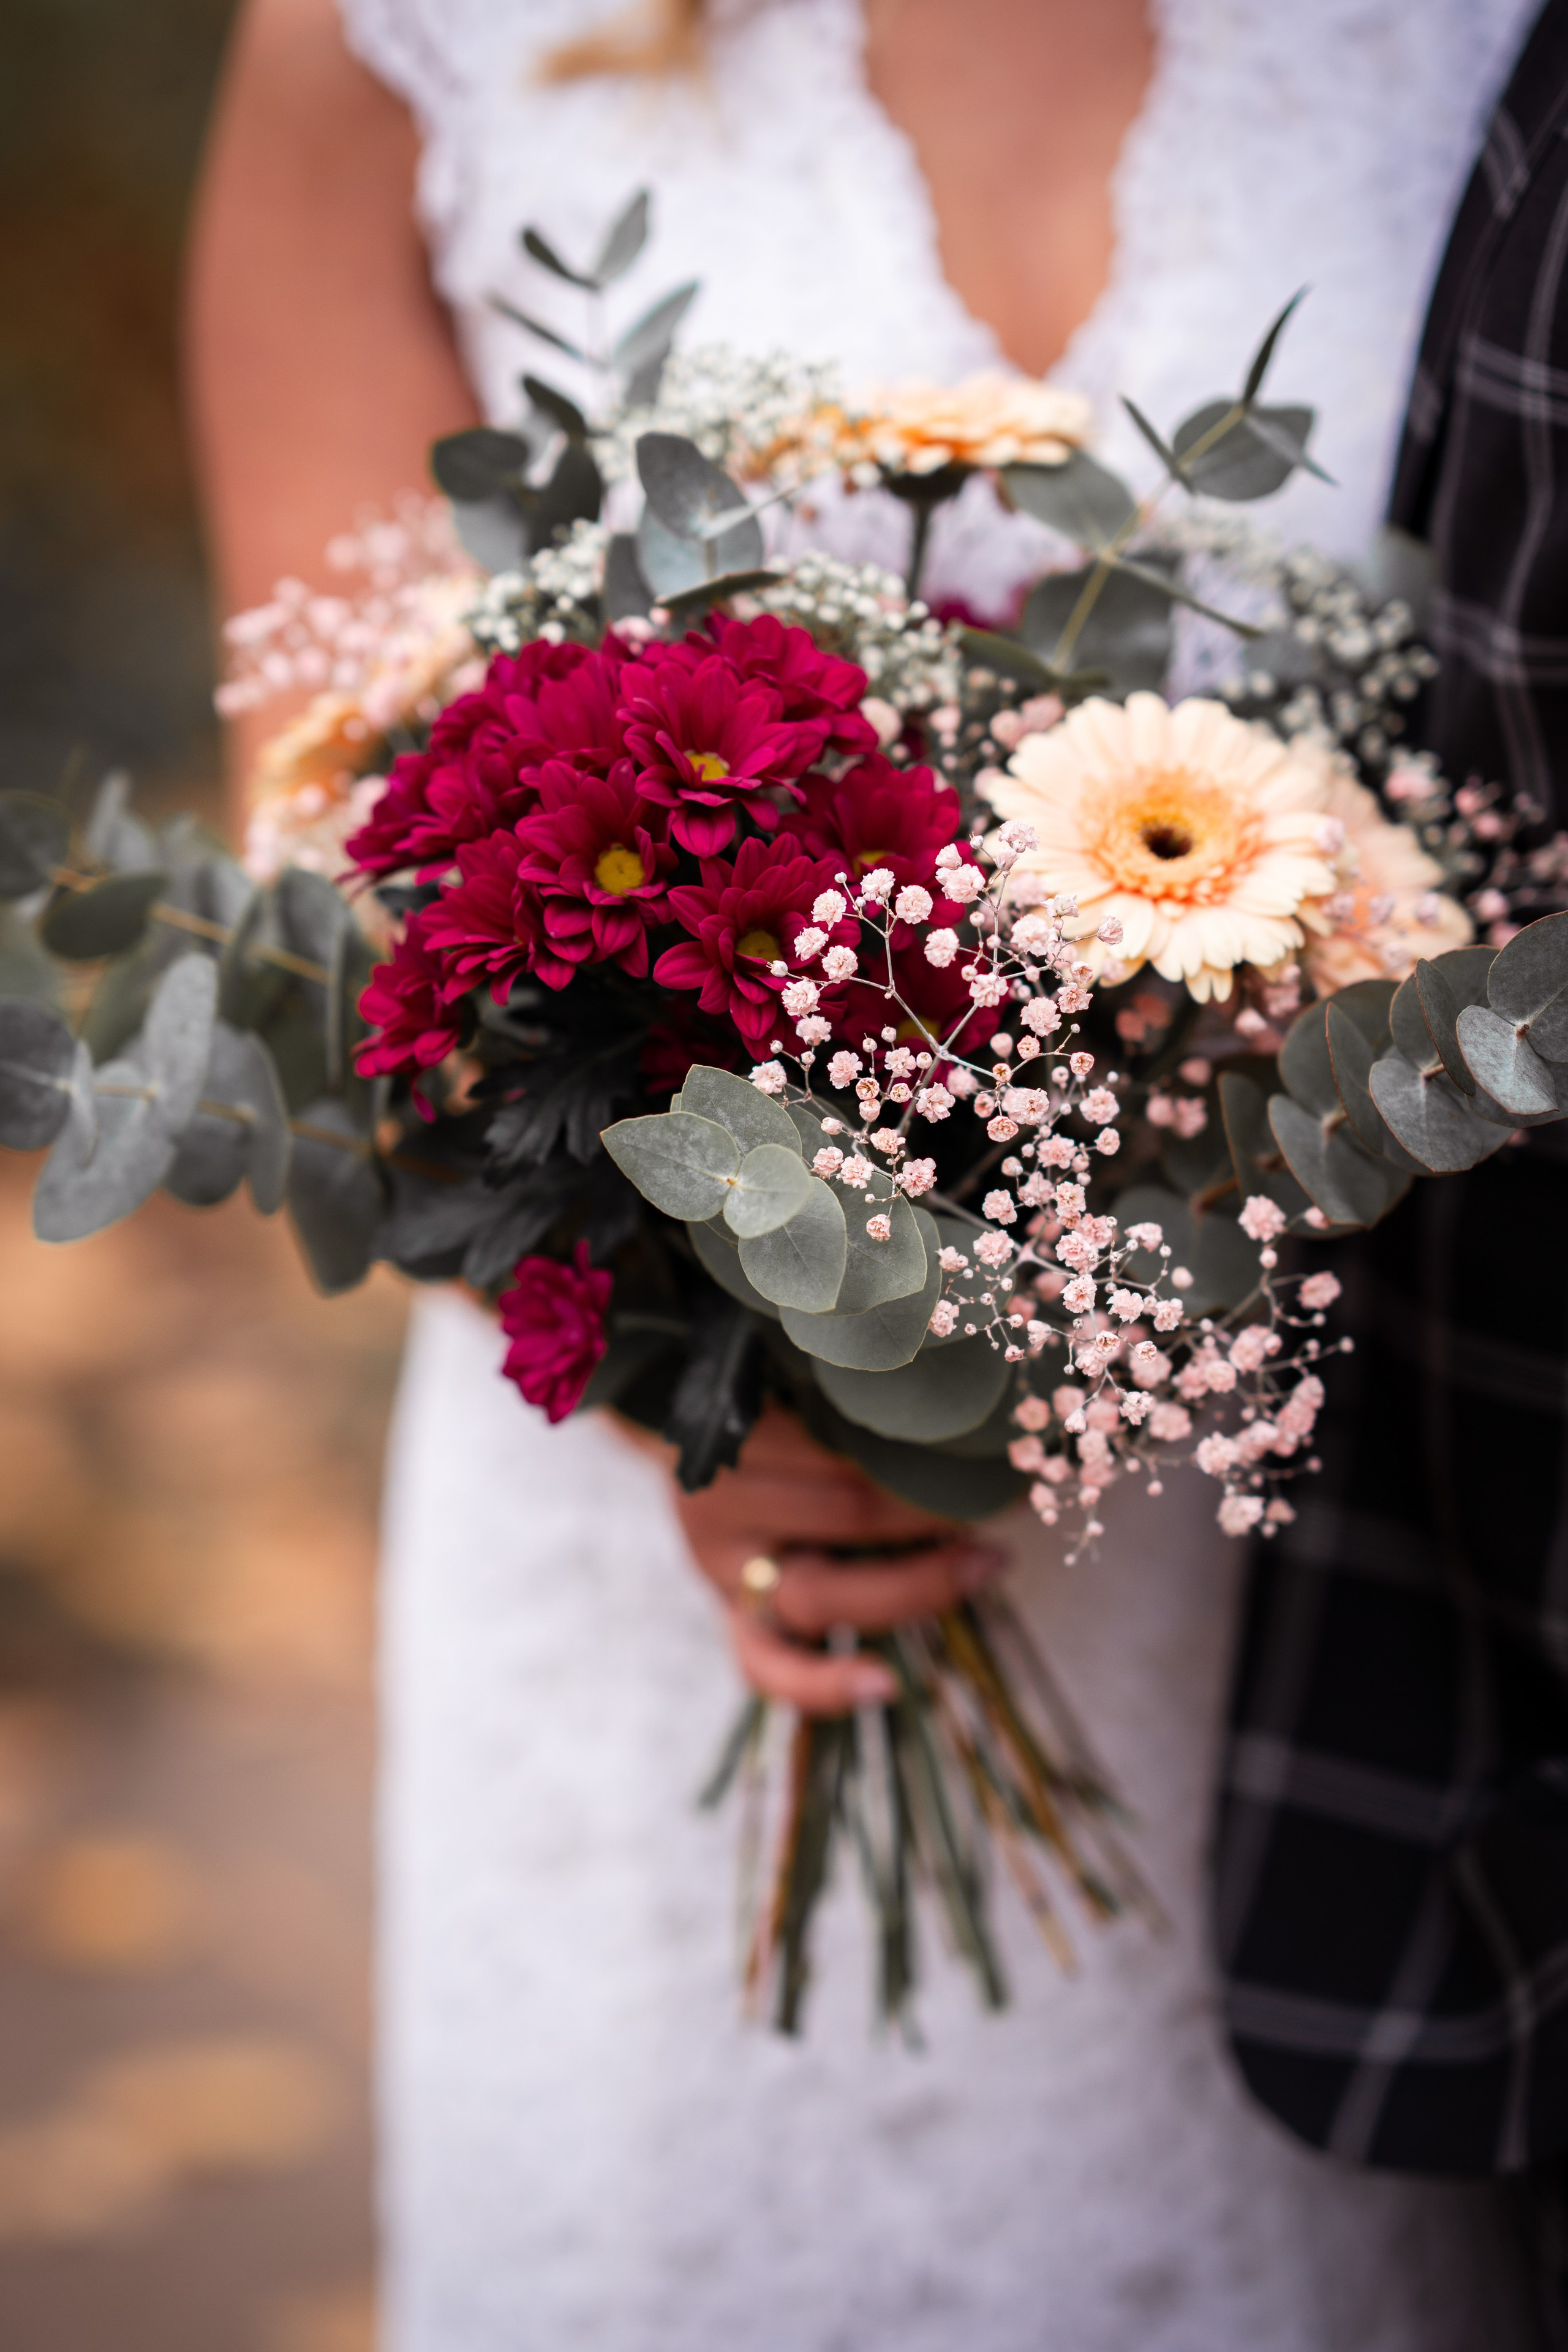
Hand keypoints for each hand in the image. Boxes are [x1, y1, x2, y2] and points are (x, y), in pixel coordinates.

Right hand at [671, 1400, 1006, 1714]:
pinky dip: (823, 1685)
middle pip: (846, 1516)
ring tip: (984, 1564)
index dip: (924, 1457)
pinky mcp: (733, 1620)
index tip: (989, 1451)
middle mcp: (722, 1510)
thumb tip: (960, 1428)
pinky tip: (882, 1686)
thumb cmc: (766, 1405)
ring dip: (917, 1582)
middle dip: (933, 1513)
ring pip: (824, 1593)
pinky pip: (770, 1669)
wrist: (688, 1443)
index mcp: (735, 1437)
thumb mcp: (795, 1388)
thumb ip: (849, 1408)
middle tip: (1002, 1504)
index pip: (846, 1452)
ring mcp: (724, 1574)